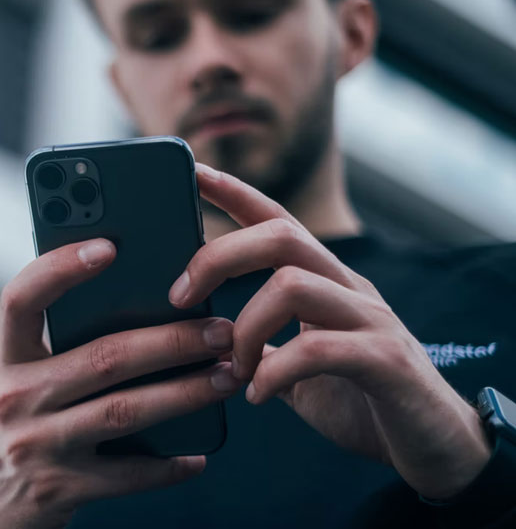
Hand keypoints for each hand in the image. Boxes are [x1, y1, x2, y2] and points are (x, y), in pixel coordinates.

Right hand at [0, 238, 240, 528]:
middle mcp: (15, 396)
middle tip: (220, 330)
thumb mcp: (28, 375)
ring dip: (185, 393)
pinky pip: (127, 473)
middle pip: (103, 356)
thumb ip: (67, 342)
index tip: (109, 246)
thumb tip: (152, 305)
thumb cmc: (24, 420)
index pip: (22, 298)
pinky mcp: (60, 487)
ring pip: (124, 409)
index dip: (60, 268)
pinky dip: (168, 464)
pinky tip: (198, 453)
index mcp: (9, 356)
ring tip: (227, 376)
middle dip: (171, 341)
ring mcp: (36, 444)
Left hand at [168, 163, 490, 499]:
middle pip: (280, 236)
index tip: (193, 171)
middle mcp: (349, 288)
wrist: (436, 445)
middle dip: (218, 257)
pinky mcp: (386, 360)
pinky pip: (318, 349)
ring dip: (245, 328)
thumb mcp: (301, 367)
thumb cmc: (363, 400)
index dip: (235, 192)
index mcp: (326, 282)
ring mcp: (371, 319)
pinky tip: (259, 395)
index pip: (277, 220)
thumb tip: (213, 341)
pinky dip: (274, 372)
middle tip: (180, 296)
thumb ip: (265, 347)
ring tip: (233, 367)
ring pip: (292, 284)